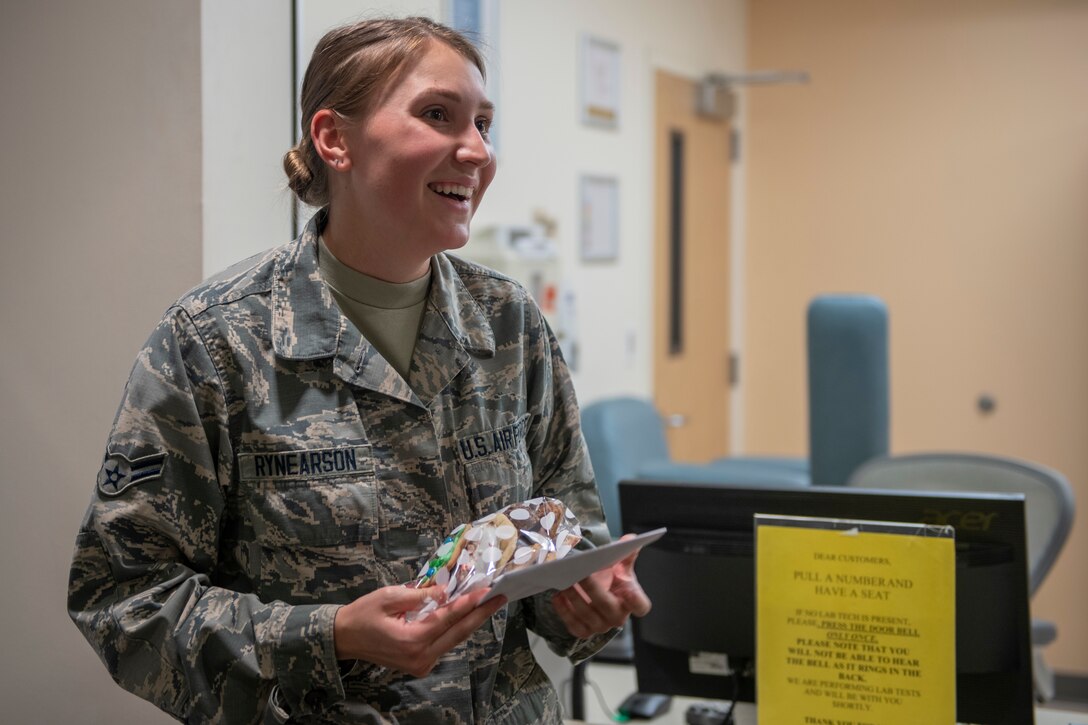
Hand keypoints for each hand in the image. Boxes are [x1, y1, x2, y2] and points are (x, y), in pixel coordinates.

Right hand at [333, 584, 506, 676]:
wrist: (344, 640)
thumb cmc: (362, 615)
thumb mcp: (389, 597)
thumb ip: (419, 596)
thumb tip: (445, 593)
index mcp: (411, 640)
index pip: (448, 619)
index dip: (468, 603)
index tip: (486, 591)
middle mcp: (420, 657)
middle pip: (458, 633)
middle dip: (480, 614)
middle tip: (500, 598)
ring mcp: (421, 664)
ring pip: (453, 640)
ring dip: (471, 621)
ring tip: (488, 604)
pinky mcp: (419, 664)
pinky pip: (444, 644)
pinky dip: (456, 629)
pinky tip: (467, 615)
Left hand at [551, 535, 651, 638]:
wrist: (597, 588)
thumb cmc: (611, 578)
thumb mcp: (619, 564)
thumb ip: (625, 554)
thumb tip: (630, 539)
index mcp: (632, 600)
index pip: (640, 606)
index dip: (635, 601)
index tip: (627, 588)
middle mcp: (618, 616)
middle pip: (608, 607)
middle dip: (593, 590)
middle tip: (581, 574)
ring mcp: (601, 626)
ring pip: (588, 616)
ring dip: (575, 599)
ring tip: (566, 582)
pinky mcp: (585, 630)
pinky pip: (574, 626)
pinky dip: (564, 612)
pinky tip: (558, 596)